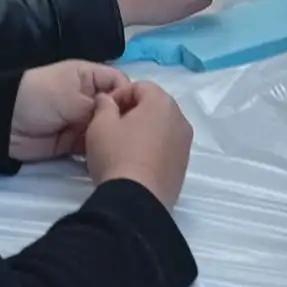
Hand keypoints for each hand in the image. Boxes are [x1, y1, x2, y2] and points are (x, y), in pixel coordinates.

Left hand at [9, 61, 131, 161]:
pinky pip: (93, 146)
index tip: (137, 111)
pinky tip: (111, 155)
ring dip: (112, 137)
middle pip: (115, 108)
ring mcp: (81, 122)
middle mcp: (88, 98)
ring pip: (106, 129)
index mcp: (89, 77)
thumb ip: (100, 104)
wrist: (6, 123)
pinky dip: (100, 150)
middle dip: (124, 119)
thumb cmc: (41, 97)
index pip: (119, 82)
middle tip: (133, 135)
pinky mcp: (73, 143)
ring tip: (125, 147)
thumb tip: (120, 115)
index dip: (129, 95)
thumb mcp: (72, 93)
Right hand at [85, 80, 194, 207]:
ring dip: (144, 131)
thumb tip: (108, 99)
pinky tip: (136, 163)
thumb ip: (104, 104)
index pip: (139, 86)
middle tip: (112, 128)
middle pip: (154, 106)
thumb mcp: (100, 124)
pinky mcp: (184, 166)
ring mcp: (185, 144)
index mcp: (162, 102)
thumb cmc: (117, 155)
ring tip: (122, 147)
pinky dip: (153, 149)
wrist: (136, 200)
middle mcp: (180, 119)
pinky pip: (167, 147)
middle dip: (133, 112)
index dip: (119, 95)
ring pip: (162, 127)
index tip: (104, 112)